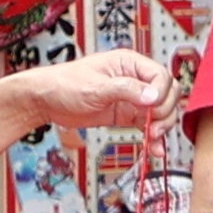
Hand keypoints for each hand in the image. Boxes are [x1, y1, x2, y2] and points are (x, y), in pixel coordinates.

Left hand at [1, 49, 179, 131]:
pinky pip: (147, 125)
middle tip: (153, 126)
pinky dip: (153, 137)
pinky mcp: (126, 114)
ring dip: (162, 126)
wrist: (46, 101)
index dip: (161, 93)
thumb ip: (126, 90)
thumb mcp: (96, 87)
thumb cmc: (64, 84)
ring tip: (153, 139)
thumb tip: (153, 95)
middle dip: (164, 112)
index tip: (152, 108)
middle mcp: (134, 79)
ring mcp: (132, 98)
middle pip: (167, 94)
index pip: (161, 76)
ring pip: (161, 111)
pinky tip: (154, 148)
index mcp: (129, 63)